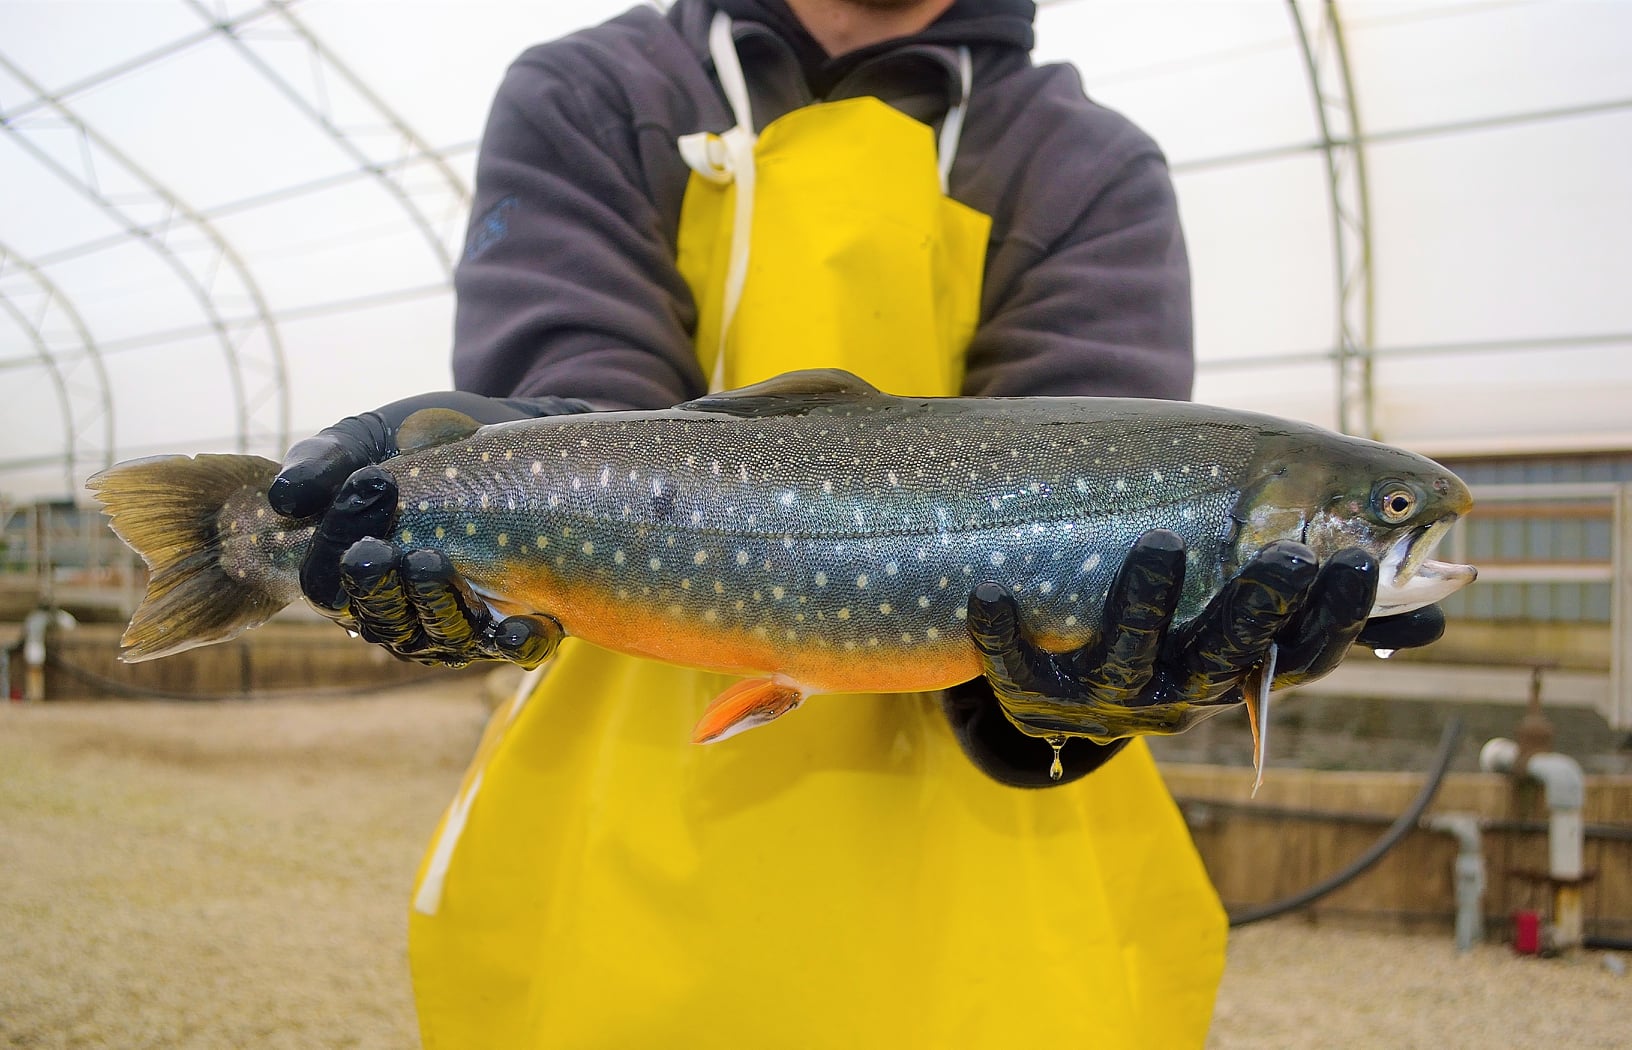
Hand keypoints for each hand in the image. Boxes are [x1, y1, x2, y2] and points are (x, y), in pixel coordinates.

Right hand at [270, 391, 591, 666]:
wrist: (491, 432)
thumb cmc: (410, 444)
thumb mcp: (363, 441)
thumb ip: (322, 461)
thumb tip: (284, 498)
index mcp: (350, 576)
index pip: (327, 584)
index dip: (335, 544)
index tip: (365, 485)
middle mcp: (401, 612)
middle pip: (380, 621)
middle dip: (377, 588)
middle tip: (380, 549)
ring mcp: (458, 624)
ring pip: (441, 638)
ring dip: (434, 606)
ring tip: (432, 561)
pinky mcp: (516, 621)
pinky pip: (518, 649)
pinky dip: (518, 643)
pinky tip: (519, 626)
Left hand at [965, 529, 1400, 743]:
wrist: (1067, 690)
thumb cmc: (1173, 635)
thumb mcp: (1245, 622)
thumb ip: (1322, 609)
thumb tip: (1442, 615)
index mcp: (1232, 677)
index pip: (1297, 661)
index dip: (1329, 621)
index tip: (1355, 561)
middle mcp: (1174, 696)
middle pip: (1223, 665)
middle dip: (1256, 610)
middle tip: (1287, 551)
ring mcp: (1103, 700)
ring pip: (1130, 666)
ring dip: (1144, 606)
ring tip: (1159, 543)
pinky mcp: (1036, 697)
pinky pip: (1015, 673)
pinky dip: (1001, 636)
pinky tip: (991, 594)